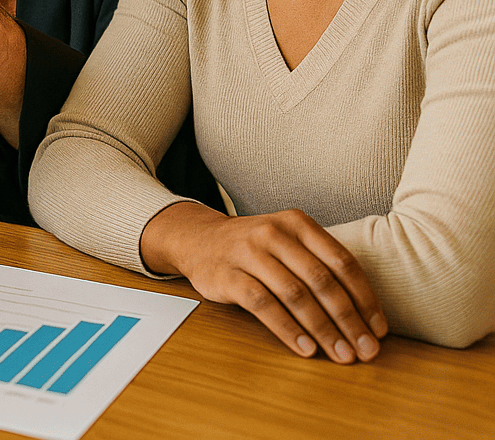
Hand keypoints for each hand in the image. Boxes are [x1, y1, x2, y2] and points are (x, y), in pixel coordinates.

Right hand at [141, 202, 387, 362]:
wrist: (198, 239)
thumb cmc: (254, 248)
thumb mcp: (289, 241)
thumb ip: (321, 265)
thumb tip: (365, 315)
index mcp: (297, 224)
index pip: (342, 262)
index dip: (365, 299)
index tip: (378, 330)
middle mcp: (274, 233)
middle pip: (321, 281)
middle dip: (348, 321)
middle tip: (365, 351)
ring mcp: (248, 253)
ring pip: (294, 295)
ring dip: (323, 329)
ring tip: (340, 354)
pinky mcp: (227, 275)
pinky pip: (263, 305)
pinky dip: (287, 329)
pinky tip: (305, 348)